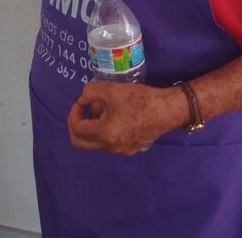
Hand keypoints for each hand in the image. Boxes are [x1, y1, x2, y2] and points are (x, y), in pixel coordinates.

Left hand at [67, 81, 185, 155]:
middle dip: (77, 125)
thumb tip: (82, 100)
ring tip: (103, 108)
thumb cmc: (140, 99)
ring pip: (95, 143)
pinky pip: (108, 144)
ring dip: (92, 126)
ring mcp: (121, 151)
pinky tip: (114, 115)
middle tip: (83, 110)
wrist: (168, 110)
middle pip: (80, 143)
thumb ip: (89, 92)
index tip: (80, 101)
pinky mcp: (130, 149)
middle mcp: (111, 148)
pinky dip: (104, 131)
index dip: (74, 113)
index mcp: (105, 134)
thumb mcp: (111, 89)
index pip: (77, 129)